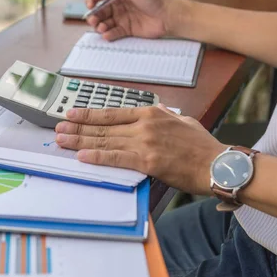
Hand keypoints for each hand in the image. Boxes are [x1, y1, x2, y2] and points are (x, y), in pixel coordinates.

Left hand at [54, 105, 226, 194]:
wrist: (217, 164)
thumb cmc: (201, 145)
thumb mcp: (182, 121)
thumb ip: (163, 116)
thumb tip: (153, 111)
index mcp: (151, 113)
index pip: (112, 112)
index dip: (89, 114)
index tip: (72, 114)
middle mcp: (145, 125)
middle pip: (103, 126)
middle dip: (78, 128)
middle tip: (58, 129)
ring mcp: (145, 142)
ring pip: (105, 141)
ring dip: (80, 142)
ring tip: (62, 141)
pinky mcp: (148, 161)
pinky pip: (116, 158)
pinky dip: (97, 157)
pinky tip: (82, 156)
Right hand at [86, 0, 183, 40]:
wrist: (168, 15)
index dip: (92, 1)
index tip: (90, 6)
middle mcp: (119, 6)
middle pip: (100, 12)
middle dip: (94, 16)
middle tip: (93, 20)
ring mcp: (123, 18)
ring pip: (105, 23)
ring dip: (100, 26)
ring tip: (102, 28)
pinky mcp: (127, 30)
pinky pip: (114, 33)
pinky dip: (108, 35)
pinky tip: (107, 35)